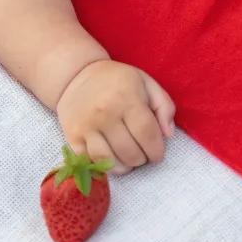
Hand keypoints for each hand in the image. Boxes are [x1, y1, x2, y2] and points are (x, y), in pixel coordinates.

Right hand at [55, 59, 175, 173]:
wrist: (76, 75)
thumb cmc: (117, 81)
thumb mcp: (146, 83)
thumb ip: (164, 106)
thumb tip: (169, 134)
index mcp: (126, 97)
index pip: (147, 134)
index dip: (156, 150)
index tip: (157, 154)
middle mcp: (104, 112)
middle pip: (130, 152)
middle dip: (142, 159)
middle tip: (143, 155)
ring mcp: (86, 125)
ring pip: (110, 161)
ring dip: (124, 167)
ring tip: (129, 160)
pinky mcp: (72, 135)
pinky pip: (90, 162)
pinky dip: (103, 167)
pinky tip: (111, 159)